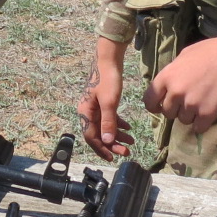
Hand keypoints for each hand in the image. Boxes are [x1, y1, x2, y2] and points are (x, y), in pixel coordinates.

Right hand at [80, 35, 134, 160]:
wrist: (109, 59)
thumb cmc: (108, 79)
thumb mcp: (109, 102)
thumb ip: (108, 123)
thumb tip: (106, 142)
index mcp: (85, 113)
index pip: (91, 137)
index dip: (102, 149)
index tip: (114, 157)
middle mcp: (87, 112)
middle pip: (98, 134)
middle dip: (112, 144)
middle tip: (126, 152)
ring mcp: (95, 107)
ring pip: (105, 127)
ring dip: (117, 135)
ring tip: (131, 142)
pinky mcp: (102, 102)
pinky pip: (109, 118)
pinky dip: (118, 124)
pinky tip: (128, 127)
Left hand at [143, 23, 216, 132]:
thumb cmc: (213, 50)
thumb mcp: (185, 55)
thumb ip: (173, 72)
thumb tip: (169, 84)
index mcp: (167, 76)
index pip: (149, 100)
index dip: (154, 105)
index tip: (159, 107)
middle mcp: (175, 93)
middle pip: (167, 113)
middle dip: (176, 109)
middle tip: (189, 101)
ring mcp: (191, 105)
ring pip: (183, 121)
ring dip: (191, 115)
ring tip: (203, 102)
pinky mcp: (207, 114)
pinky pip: (198, 128)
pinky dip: (203, 123)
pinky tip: (210, 111)